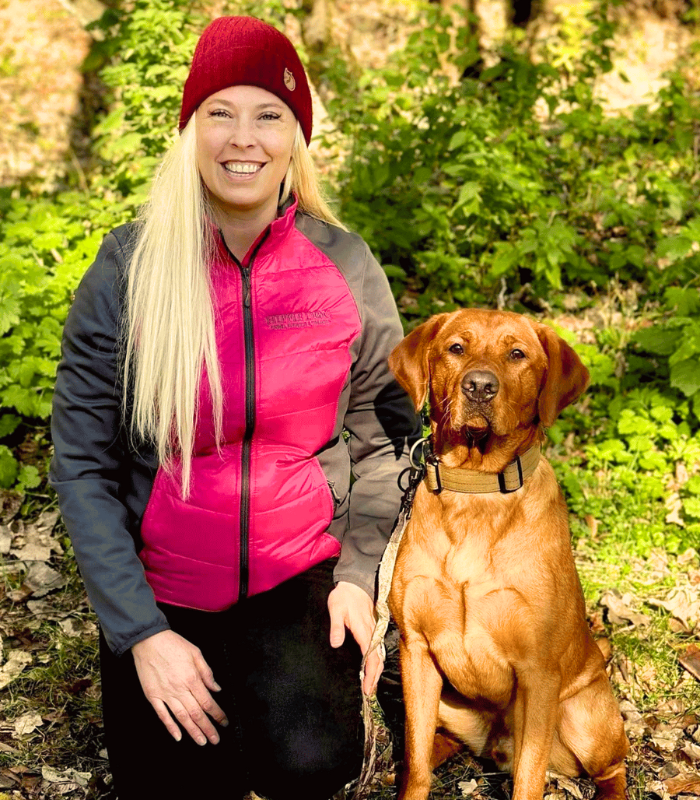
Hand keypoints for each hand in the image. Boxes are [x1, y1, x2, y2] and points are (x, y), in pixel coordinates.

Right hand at [131, 630, 227, 744]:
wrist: (148, 640)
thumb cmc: (173, 644)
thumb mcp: (196, 653)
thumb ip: (207, 672)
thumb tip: (216, 688)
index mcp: (192, 678)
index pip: (208, 702)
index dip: (217, 714)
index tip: (224, 722)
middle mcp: (179, 689)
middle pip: (196, 713)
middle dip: (208, 728)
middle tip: (215, 740)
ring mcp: (165, 694)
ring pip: (181, 717)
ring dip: (193, 732)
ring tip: (201, 742)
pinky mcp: (152, 696)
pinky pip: (162, 715)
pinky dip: (170, 727)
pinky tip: (178, 736)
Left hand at [327, 580, 382, 695]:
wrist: (355, 582)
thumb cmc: (344, 596)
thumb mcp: (335, 609)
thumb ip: (336, 627)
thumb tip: (335, 644)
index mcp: (364, 630)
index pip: (371, 657)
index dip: (370, 674)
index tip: (367, 688)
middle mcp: (372, 632)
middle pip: (378, 659)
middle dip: (375, 677)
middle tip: (368, 693)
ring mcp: (374, 631)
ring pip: (379, 655)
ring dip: (376, 671)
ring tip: (371, 685)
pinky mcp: (373, 629)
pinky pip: (377, 649)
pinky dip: (376, 662)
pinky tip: (372, 668)